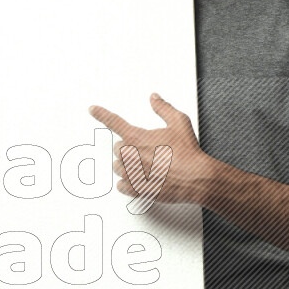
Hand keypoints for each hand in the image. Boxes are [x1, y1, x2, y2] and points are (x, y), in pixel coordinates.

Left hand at [88, 93, 207, 206]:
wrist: (196, 177)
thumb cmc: (188, 152)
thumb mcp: (179, 122)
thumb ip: (163, 108)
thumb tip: (154, 98)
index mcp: (137, 137)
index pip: (113, 122)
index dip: (101, 114)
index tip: (92, 109)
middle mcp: (131, 155)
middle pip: (118, 148)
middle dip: (129, 148)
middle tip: (147, 151)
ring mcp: (132, 174)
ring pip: (118, 167)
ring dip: (127, 166)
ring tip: (147, 166)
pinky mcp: (136, 189)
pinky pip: (121, 185)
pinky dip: (127, 183)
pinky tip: (141, 179)